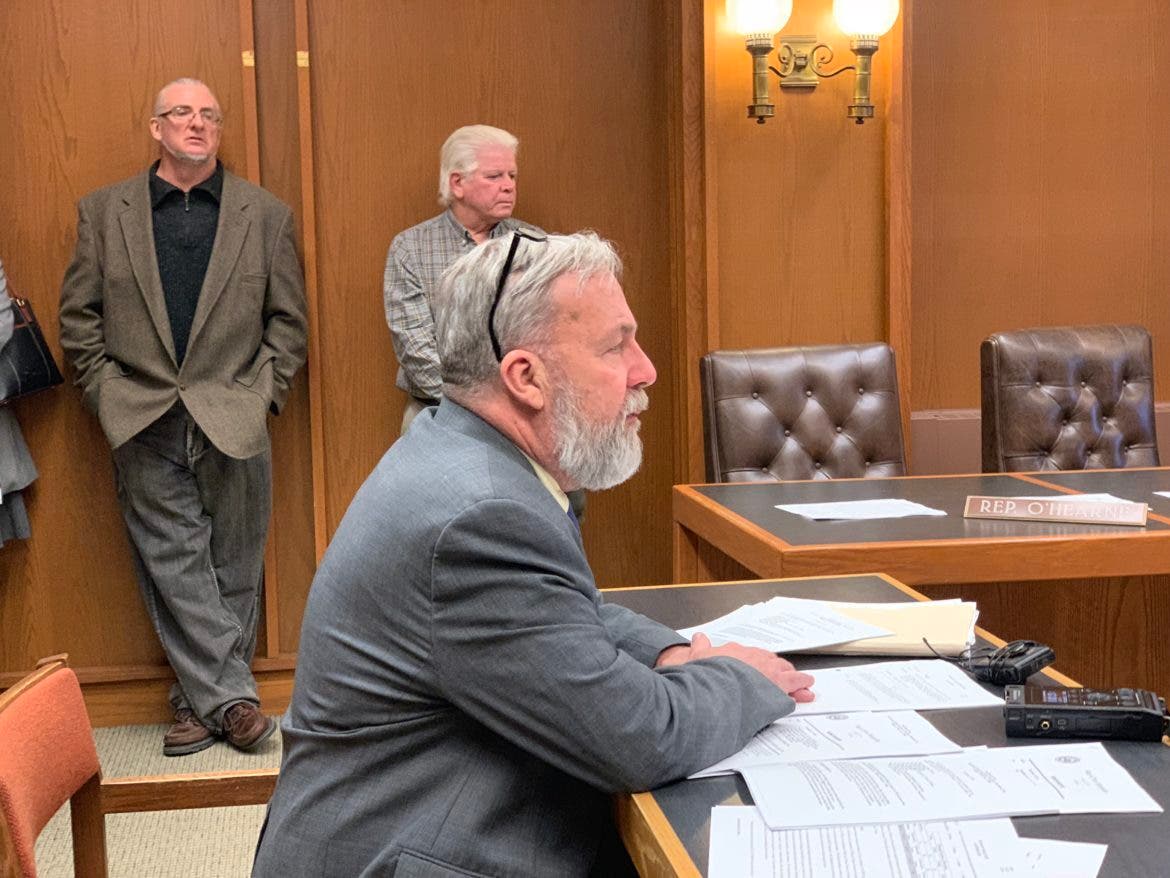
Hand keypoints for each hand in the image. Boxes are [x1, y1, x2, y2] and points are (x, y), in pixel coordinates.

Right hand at [656, 633, 814, 701]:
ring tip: (805, 683)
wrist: (716, 685)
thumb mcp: (697, 657)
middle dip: (783, 670)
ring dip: (797, 679)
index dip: (764, 662)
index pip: (756, 655)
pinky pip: (792, 688)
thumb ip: (700, 647)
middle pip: (774, 663)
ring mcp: (767, 673)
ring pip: (787, 673)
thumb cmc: (707, 674)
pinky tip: (803, 694)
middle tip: (790, 676)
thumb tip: (698, 637)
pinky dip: (799, 690)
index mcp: (738, 653)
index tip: (768, 666)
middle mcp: (755, 660)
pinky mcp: (777, 687)